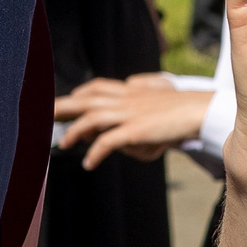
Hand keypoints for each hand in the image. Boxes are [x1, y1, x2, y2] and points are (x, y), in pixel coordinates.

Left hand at [54, 73, 209, 168]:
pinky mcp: (136, 130)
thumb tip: (130, 83)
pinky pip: (107, 142)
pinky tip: (88, 163)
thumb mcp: (159, 92)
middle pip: (85, 99)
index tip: (67, 100)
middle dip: (63, 107)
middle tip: (44, 115)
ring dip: (73, 132)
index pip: (97, 87)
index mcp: (131, 90)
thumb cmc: (183, 106)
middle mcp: (126, 99)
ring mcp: (129, 114)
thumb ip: (141, 87)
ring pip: (91, 119)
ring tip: (63, 144)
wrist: (202, 111)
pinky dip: (95, 153)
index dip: (80, 93)